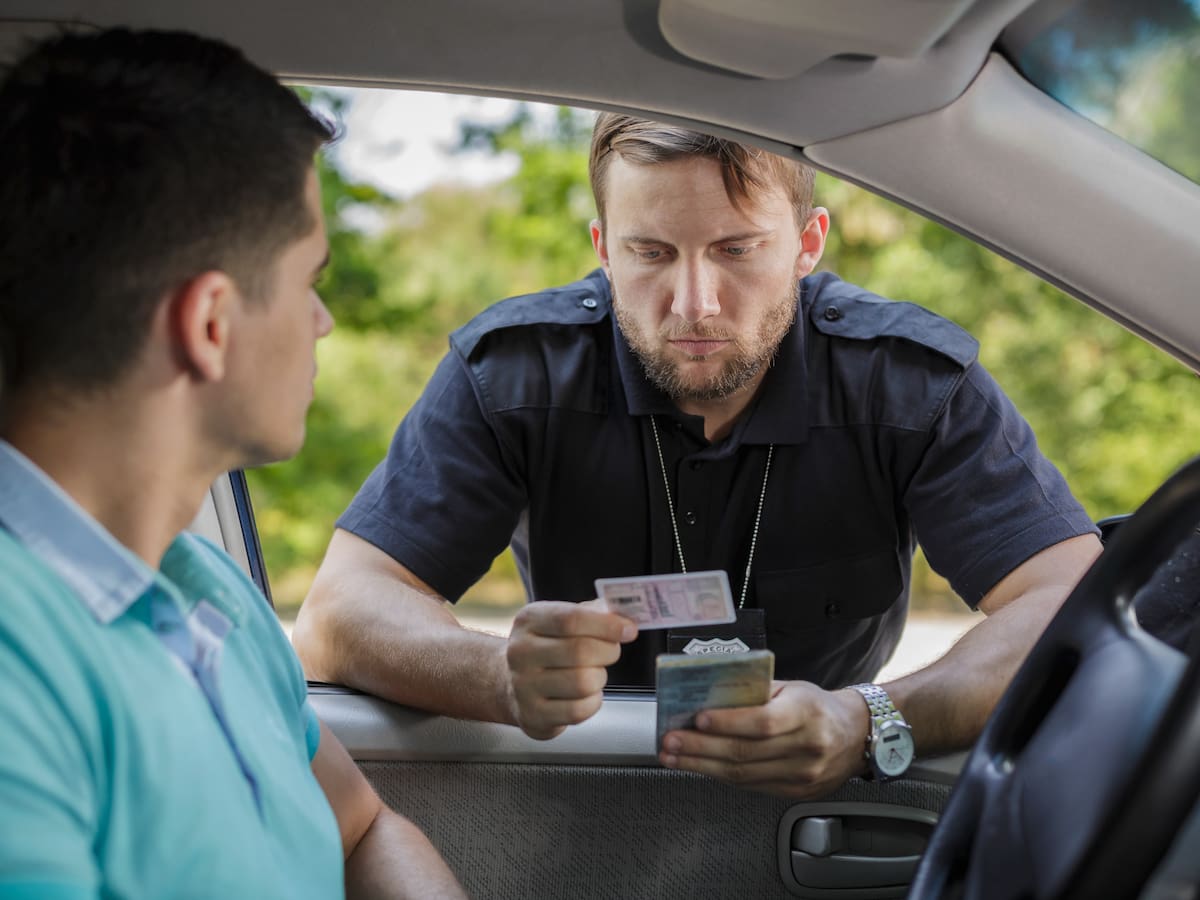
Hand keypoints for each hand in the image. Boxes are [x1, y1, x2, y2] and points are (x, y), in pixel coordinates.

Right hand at [505, 599, 637, 739]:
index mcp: (529, 620)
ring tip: (593, 673)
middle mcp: (521, 652)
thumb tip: (624, 618)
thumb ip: (592, 614)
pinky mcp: (533, 715)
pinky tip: (586, 694)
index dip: (607, 625)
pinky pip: (578, 711)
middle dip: (608, 651)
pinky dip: (593, 702)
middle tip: (611, 651)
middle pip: (580, 651)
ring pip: (583, 682)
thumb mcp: (558, 620)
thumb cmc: (545, 648)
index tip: (628, 629)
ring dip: (600, 678)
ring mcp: (524, 686)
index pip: (571, 619)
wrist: (512, 683)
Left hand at [658, 681, 870, 798]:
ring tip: (674, 757)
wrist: (856, 735)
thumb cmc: (817, 706)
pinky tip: (700, 767)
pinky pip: (750, 786)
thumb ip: (755, 691)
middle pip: (745, 752)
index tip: (698, 719)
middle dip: (700, 748)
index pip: (763, 722)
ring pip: (743, 775)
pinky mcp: (795, 792)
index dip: (728, 722)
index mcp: (806, 712)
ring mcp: (802, 775)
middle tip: (671, 741)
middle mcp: (807, 747)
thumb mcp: (792, 687)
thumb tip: (710, 694)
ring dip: (701, 766)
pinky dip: (720, 776)